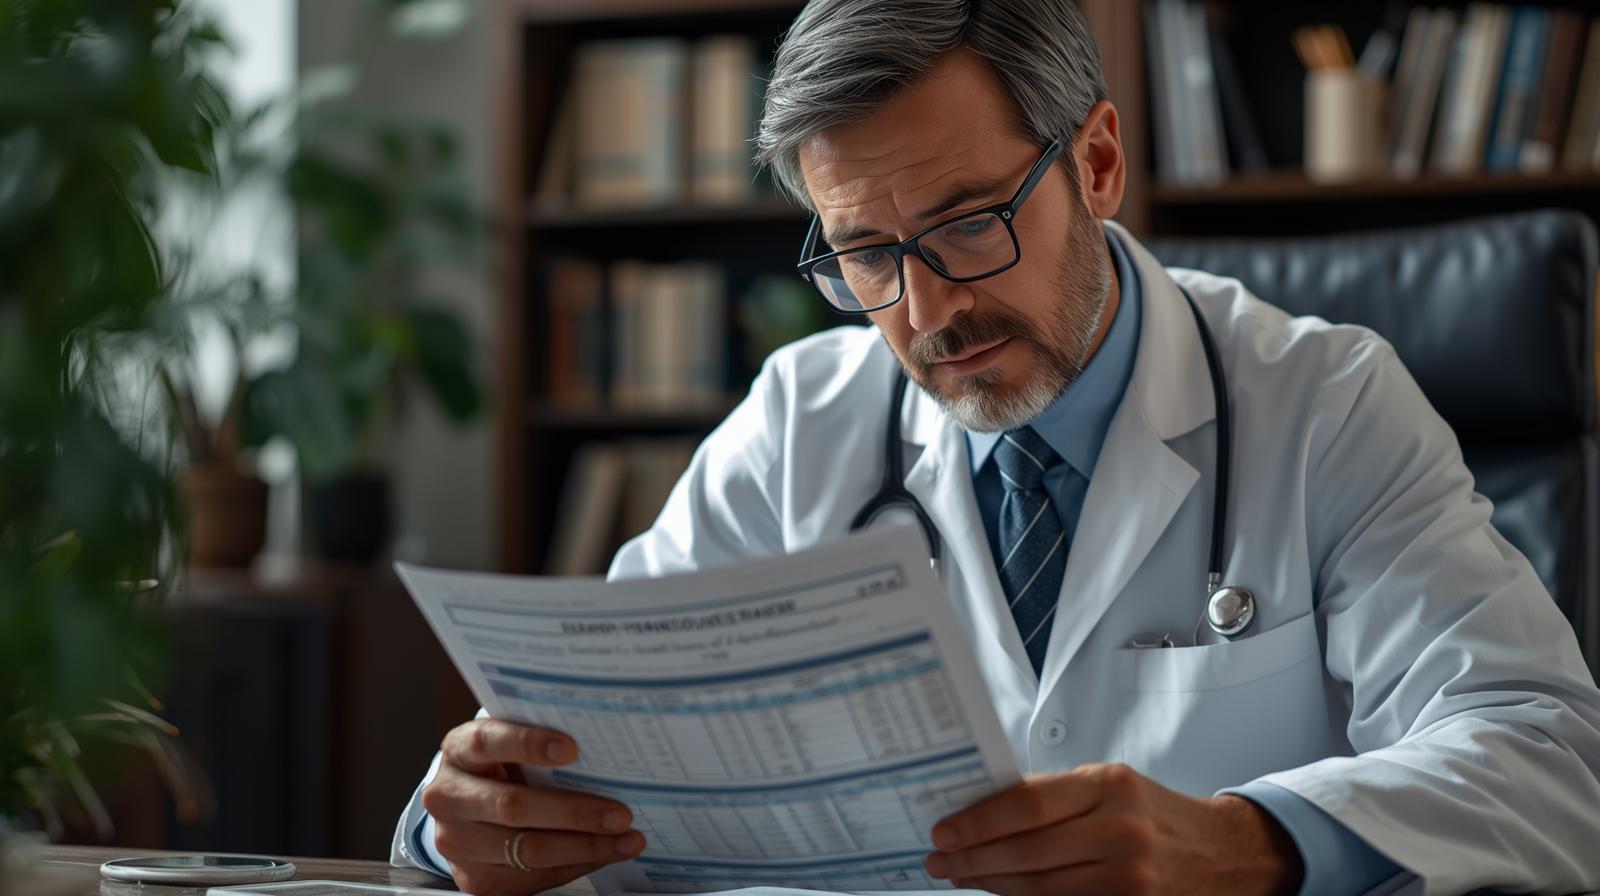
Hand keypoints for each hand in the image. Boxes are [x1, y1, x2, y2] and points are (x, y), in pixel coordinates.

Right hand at [421, 718, 645, 895]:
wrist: (467, 808)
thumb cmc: (502, 765)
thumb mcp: (509, 743)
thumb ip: (541, 743)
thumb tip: (604, 749)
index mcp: (458, 750)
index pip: (488, 742)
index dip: (528, 743)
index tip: (572, 749)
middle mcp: (448, 797)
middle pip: (512, 806)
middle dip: (574, 811)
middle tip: (620, 813)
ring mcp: (457, 843)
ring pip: (527, 849)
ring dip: (586, 846)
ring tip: (626, 838)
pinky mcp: (475, 879)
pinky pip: (533, 876)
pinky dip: (576, 864)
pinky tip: (605, 853)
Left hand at [923, 763, 1301, 895]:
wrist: (1226, 853)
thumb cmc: (1157, 813)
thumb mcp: (1111, 785)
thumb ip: (1054, 795)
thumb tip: (982, 810)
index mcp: (1111, 786)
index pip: (1027, 804)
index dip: (978, 821)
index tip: (944, 829)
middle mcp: (1121, 831)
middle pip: (1027, 851)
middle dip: (973, 857)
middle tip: (939, 859)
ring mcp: (1130, 877)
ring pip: (1039, 887)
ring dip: (991, 883)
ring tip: (960, 874)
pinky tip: (1000, 891)